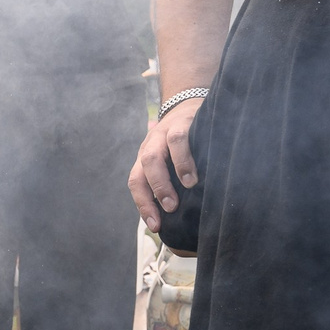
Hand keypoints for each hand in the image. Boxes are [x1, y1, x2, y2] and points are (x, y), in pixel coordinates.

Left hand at [129, 96, 204, 223]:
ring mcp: (163, 133)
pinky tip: (194, 174)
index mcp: (145, 158)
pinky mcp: (181, 123)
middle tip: (171, 208)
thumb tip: (178, 219)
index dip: (143, 205)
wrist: (191, 103)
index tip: (156, 226)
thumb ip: (172, 182)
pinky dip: (184, 158)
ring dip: (167, 175)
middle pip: (143, 169)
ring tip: (186, 188)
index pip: (136, 182)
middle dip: (155, 190)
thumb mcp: (173, 161)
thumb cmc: (184, 143)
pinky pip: (178, 139)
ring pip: (155, 155)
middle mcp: (151, 146)